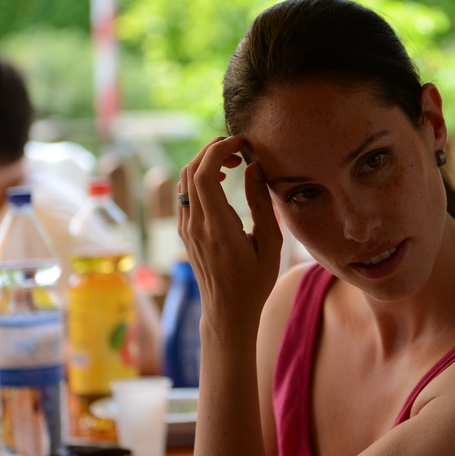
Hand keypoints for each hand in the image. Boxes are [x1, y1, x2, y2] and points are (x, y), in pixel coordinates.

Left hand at [178, 136, 282, 337]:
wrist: (228, 312)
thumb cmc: (255, 282)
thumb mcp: (270, 244)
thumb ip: (261, 203)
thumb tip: (255, 167)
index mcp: (218, 228)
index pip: (204, 176)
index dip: (219, 150)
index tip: (241, 143)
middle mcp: (196, 226)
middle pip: (191, 171)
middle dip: (212, 150)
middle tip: (238, 147)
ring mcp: (187, 229)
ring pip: (184, 180)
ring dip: (204, 163)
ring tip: (231, 163)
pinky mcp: (185, 232)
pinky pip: (185, 194)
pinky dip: (199, 177)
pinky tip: (220, 181)